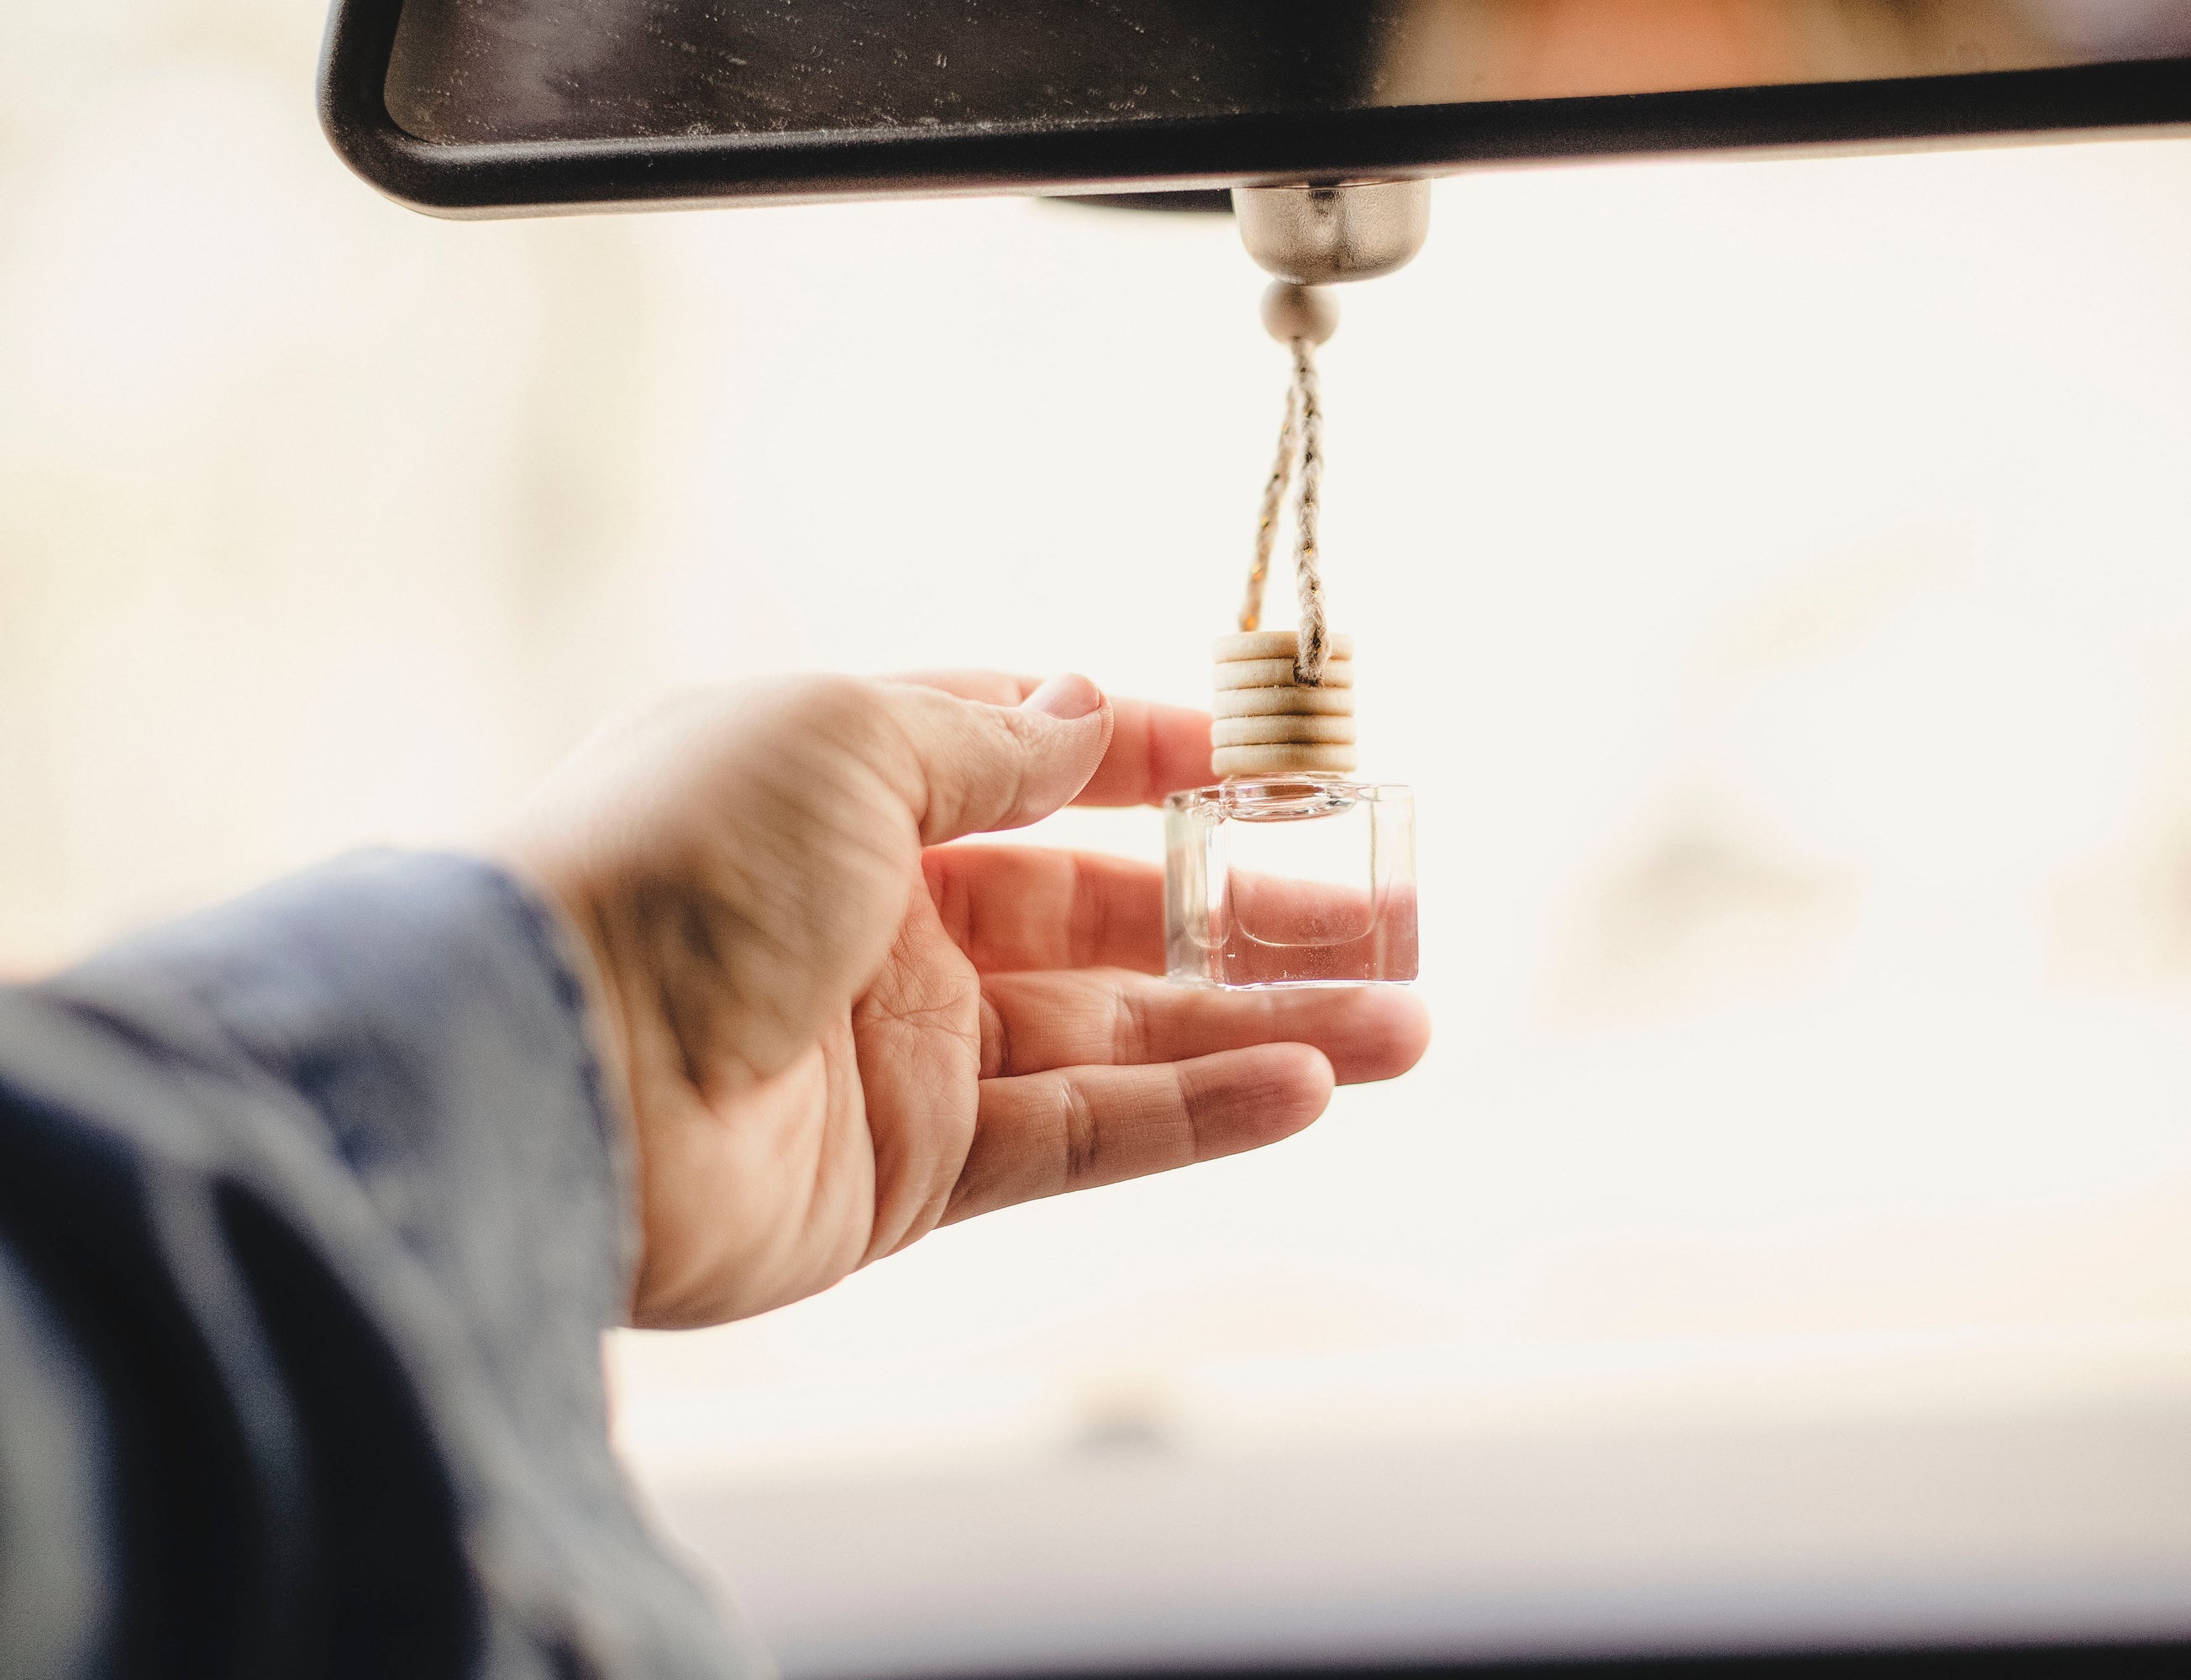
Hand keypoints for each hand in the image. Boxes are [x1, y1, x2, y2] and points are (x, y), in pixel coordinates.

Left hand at [499, 671, 1430, 1328]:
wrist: (553, 1070)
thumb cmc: (678, 861)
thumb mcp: (845, 739)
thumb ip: (990, 736)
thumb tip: (1092, 703)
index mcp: (849, 789)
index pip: (1030, 761)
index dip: (1149, 760)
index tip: (1269, 769)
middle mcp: (883, 917)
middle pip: (1103, 910)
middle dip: (1246, 913)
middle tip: (1383, 920)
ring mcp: (905, 1051)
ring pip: (1121, 1030)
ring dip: (1264, 1025)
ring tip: (1404, 1022)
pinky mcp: (915, 1172)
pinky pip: (1086, 1133)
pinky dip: (1196, 1114)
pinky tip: (1307, 1089)